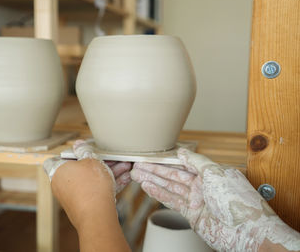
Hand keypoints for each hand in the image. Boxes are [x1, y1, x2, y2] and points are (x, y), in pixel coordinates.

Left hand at [43, 140, 131, 226]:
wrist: (97, 216)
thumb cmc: (91, 187)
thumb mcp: (91, 161)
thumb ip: (85, 150)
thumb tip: (78, 144)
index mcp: (58, 171)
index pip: (57, 159)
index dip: (70, 153)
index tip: (83, 150)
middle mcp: (63, 185)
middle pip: (82, 169)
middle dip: (100, 162)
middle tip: (114, 158)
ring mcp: (74, 197)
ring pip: (92, 180)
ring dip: (109, 173)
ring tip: (125, 167)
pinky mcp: (85, 206)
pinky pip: (97, 191)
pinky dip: (109, 185)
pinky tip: (125, 178)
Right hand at [131, 148, 299, 251]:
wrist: (246, 231)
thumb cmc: (237, 200)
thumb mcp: (215, 172)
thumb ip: (196, 160)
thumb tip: (182, 152)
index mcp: (211, 173)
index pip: (184, 163)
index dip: (167, 160)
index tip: (152, 156)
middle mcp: (203, 186)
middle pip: (174, 175)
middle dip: (155, 170)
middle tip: (138, 165)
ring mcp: (197, 201)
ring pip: (170, 187)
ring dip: (153, 181)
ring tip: (137, 174)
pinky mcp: (192, 215)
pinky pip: (172, 202)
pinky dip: (159, 194)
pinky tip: (147, 187)